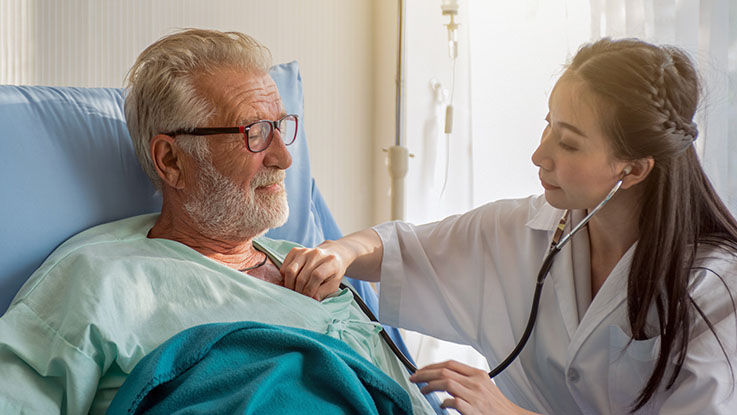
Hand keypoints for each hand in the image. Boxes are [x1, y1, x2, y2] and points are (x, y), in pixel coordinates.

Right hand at [281, 240, 348, 300]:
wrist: (333, 254)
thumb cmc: (333, 273)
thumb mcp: (334, 284)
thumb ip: (324, 292)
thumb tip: (312, 299)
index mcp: (331, 261)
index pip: (317, 276)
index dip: (310, 290)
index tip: (309, 298)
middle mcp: (317, 253)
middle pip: (302, 276)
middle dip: (299, 291)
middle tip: (300, 297)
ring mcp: (305, 251)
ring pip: (290, 271)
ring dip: (290, 285)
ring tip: (295, 291)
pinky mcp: (295, 251)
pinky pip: (284, 267)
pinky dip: (285, 278)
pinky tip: (292, 281)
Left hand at [409, 360, 537, 414]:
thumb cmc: (497, 405)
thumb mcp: (484, 386)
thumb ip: (467, 380)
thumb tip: (445, 378)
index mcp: (478, 374)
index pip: (450, 364)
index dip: (432, 365)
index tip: (421, 370)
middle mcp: (476, 383)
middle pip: (444, 371)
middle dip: (425, 373)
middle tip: (414, 378)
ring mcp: (475, 396)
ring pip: (446, 383)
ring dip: (430, 386)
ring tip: (422, 390)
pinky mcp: (473, 410)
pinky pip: (453, 402)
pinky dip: (444, 403)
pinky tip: (441, 405)